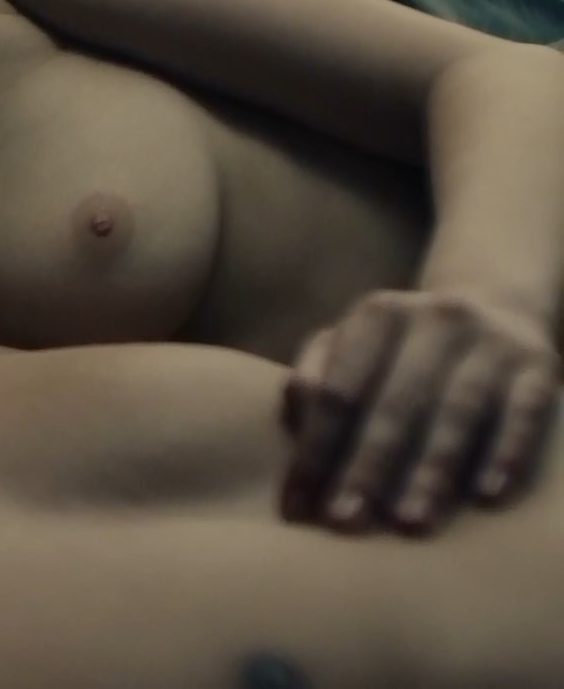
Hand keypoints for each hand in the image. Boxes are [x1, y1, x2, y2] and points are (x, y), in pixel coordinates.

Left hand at [281, 290, 559, 535]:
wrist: (495, 311)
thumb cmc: (397, 355)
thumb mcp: (348, 350)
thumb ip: (313, 384)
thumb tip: (297, 434)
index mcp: (375, 316)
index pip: (337, 393)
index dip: (314, 454)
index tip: (296, 511)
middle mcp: (433, 318)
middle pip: (394, 403)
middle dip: (367, 468)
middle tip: (346, 524)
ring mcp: (490, 339)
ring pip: (458, 410)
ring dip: (433, 470)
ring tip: (411, 523)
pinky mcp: (539, 362)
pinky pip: (524, 411)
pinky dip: (507, 452)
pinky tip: (488, 495)